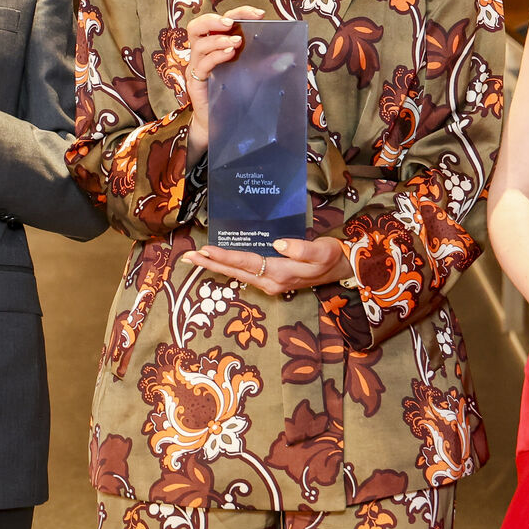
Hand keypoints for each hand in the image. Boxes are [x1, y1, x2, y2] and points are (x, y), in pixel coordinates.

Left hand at [179, 236, 347, 297]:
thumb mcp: (322, 252)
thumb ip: (302, 249)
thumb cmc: (331, 257)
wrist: (342, 269)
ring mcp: (270, 283)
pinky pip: (245, 273)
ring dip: (216, 266)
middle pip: (235, 272)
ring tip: (195, 258)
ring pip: (237, 274)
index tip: (205, 251)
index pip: (246, 263)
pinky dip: (229, 267)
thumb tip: (278, 245)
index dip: (225, 257)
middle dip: (210, 264)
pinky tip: (218, 261)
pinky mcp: (272, 280)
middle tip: (186, 257)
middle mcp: (270, 282)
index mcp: (279, 274)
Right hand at [185, 7, 265, 158]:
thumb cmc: (235, 98)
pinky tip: (230, 54)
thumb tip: (286, 56)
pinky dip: (215, 55)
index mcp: (216, 46)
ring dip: (218, 39)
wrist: (223, 125)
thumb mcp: (253, 78)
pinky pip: (201, 64)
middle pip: (197, 26)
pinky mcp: (195, 82)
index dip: (238, 13)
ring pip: (198, 43)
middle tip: (231, 22)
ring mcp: (197, 67)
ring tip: (236, 42)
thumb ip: (265, 66)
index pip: (221, 22)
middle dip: (214, 19)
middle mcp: (203, 54)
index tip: (258, 14)